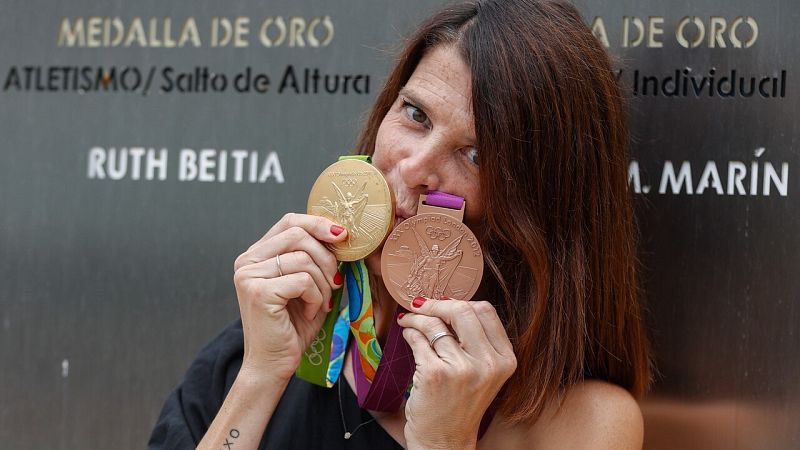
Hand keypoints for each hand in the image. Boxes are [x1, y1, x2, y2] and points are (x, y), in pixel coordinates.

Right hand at [232, 213, 346, 381]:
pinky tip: (310, 313)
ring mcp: (249, 275)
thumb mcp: (307, 284)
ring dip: (322, 283)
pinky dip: (316, 297)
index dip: (318, 223)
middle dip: (327, 257)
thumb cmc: (293, 325)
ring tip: (319, 302)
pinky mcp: (258, 292)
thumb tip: (341, 233)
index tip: (342, 235)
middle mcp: (247, 260)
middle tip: (334, 282)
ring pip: (304, 258)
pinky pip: (303, 280)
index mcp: (256, 254)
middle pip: (298, 234)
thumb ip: (315, 257)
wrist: (273, 364)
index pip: (290, 222)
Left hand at [398, 297, 516, 448]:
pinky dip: (409, 332)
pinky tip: (407, 335)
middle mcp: (488, 363)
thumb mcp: (482, 373)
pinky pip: (418, 339)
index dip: (459, 302)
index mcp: (505, 360)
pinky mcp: (436, 374)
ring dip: (416, 318)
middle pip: (462, 310)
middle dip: (435, 304)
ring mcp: (462, 369)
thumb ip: (474, 341)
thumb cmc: (459, 405)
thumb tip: (446, 303)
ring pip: (434, 324)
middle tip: (419, 305)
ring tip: (408, 321)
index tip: (442, 303)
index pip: (485, 311)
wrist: (445, 442)